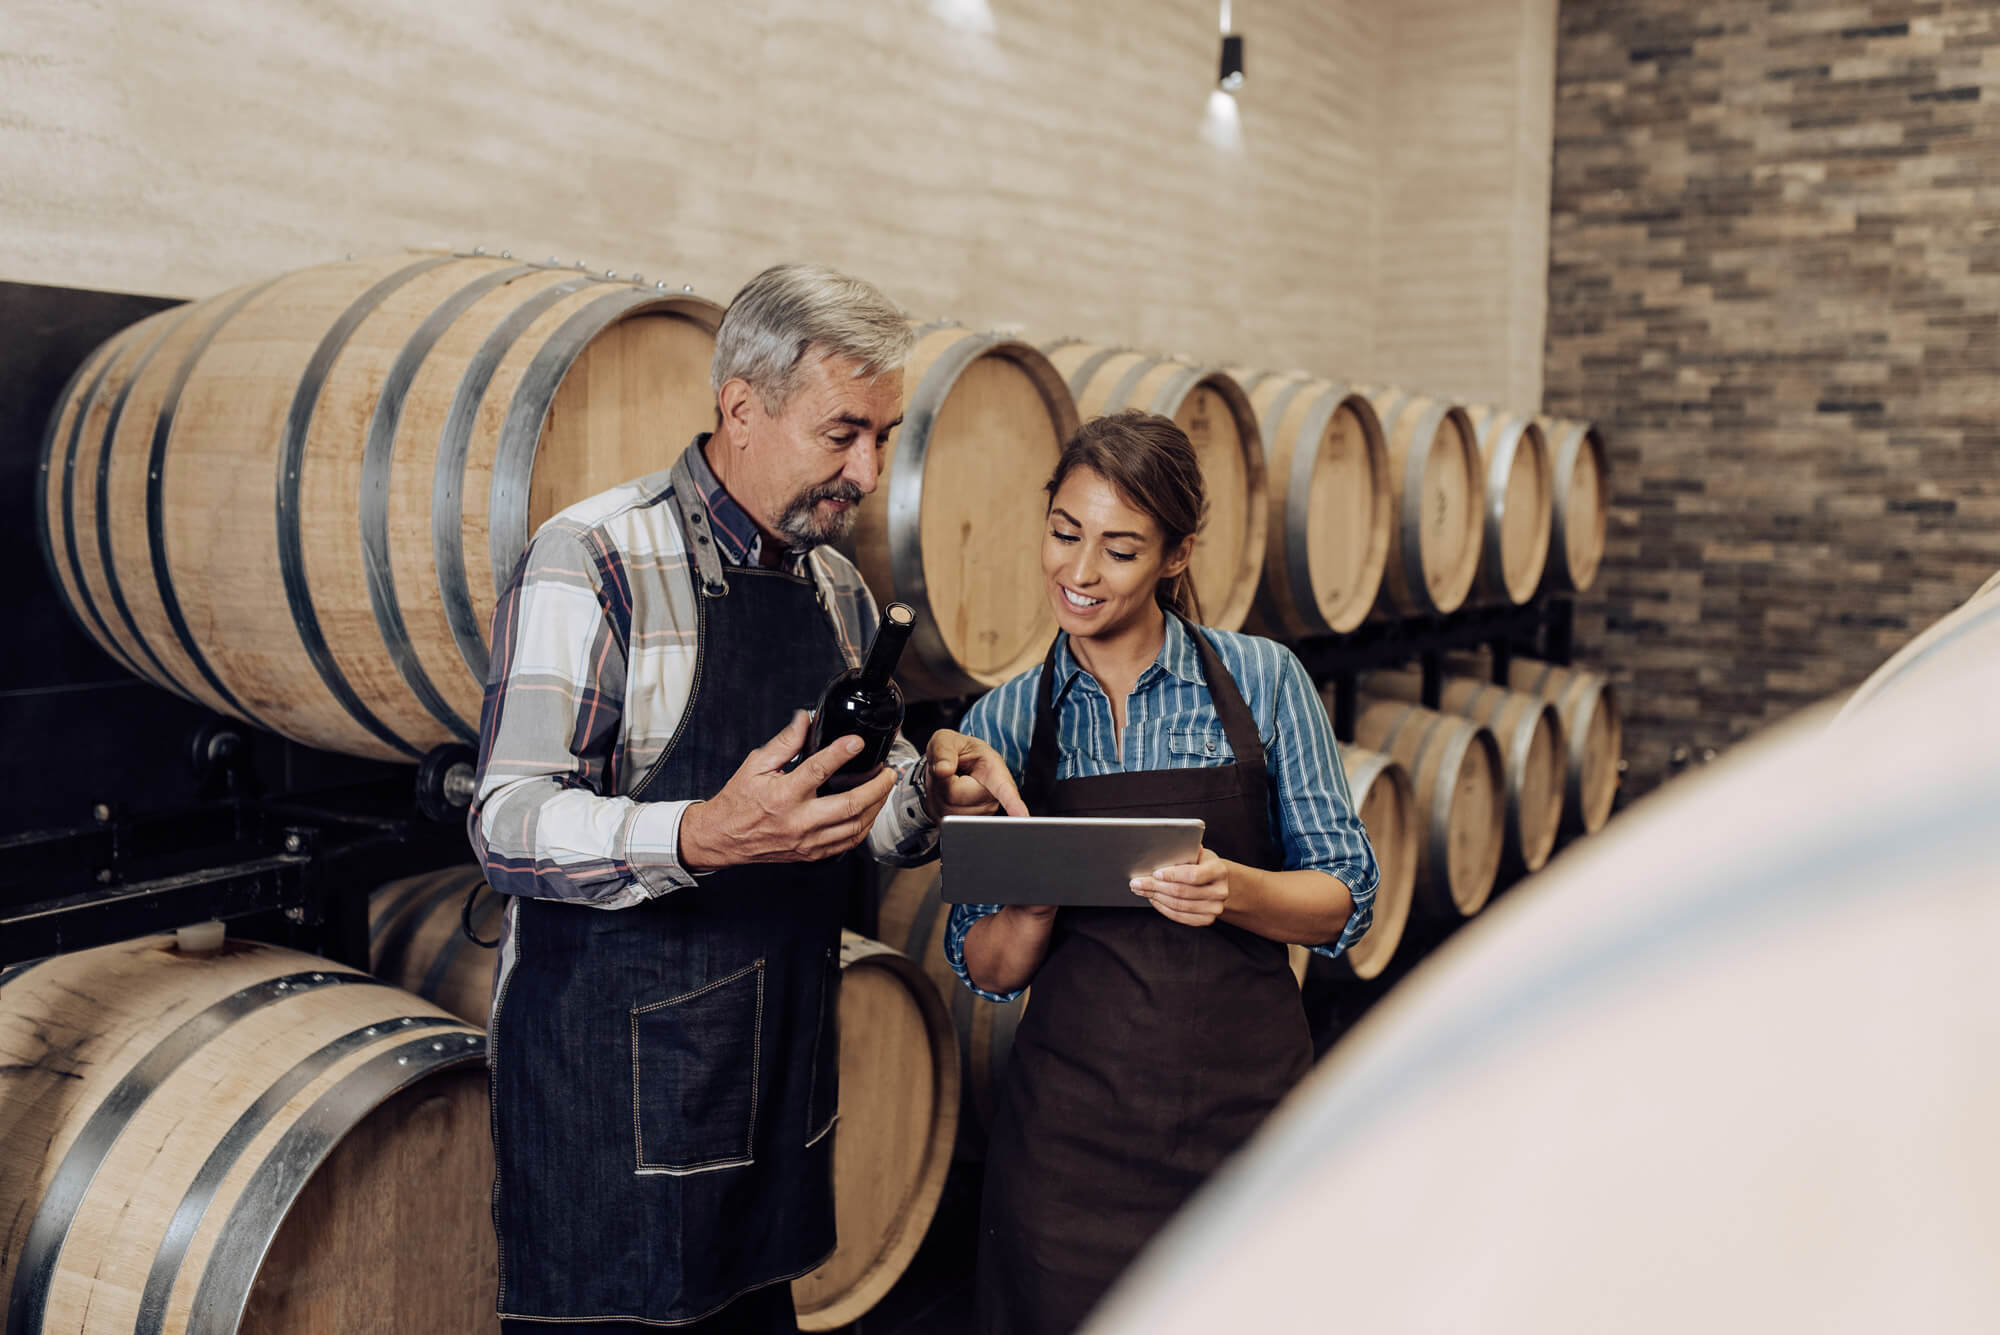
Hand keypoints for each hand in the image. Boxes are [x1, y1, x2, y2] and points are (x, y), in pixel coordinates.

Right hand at [679, 711, 899, 869]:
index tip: (857, 742)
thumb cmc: (738, 802)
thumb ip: (785, 742)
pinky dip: (864, 827)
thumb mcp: (756, 765)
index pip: (818, 770)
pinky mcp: (811, 853)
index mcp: (784, 795)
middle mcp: (799, 820)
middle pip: (850, 806)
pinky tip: (869, 813)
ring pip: (855, 828)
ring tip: (883, 790)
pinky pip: (847, 844)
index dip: (841, 753)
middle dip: (876, 787)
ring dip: (876, 807)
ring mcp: (807, 841)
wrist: (723, 837)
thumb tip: (805, 719)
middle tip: (889, 773)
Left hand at [919, 729, 1029, 821]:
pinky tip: (946, 797)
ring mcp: (981, 815)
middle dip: (942, 783)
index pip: (1005, 789)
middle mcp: (992, 797)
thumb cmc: (953, 751)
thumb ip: (943, 751)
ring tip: (949, 783)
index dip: (1013, 803)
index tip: (1022, 816)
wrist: (952, 767)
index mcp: (993, 770)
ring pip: (947, 811)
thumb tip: (942, 770)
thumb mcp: (945, 741)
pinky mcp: (969, 827)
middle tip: (948, 771)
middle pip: (954, 796)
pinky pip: (945, 823)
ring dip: (939, 796)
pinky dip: (937, 808)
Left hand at [1129, 848, 1229, 926]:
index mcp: (1219, 871)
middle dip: (1156, 886)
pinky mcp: (1206, 919)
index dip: (1172, 875)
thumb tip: (1161, 849)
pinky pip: (1179, 916)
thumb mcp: (1198, 854)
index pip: (1192, 875)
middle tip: (1137, 883)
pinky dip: (1163, 908)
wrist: (1216, 882)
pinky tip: (1153, 899)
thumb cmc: (1202, 864)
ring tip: (1141, 890)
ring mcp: (1214, 908)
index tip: (1155, 873)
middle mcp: (1220, 891)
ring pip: (1178, 905)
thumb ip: (1184, 852)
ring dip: (1156, 897)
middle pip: (1182, 892)